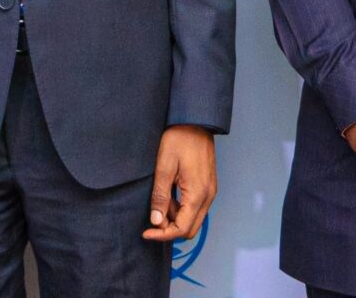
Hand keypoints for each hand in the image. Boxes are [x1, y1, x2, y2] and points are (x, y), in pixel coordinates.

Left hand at [144, 125, 217, 241]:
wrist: (196, 121)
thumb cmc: (179, 139)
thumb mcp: (164, 167)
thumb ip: (161, 196)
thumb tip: (156, 221)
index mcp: (198, 194)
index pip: (182, 228)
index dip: (163, 235)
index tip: (146, 232)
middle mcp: (208, 196)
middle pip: (190, 229)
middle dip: (170, 230)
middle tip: (152, 219)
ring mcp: (210, 191)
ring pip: (193, 219)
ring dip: (175, 218)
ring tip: (159, 202)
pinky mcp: (208, 186)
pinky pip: (196, 207)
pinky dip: (181, 209)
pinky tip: (169, 196)